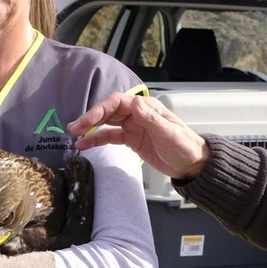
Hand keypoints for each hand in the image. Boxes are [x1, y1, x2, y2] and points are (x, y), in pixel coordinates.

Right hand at [69, 92, 210, 178]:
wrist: (193, 164)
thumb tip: (135, 103)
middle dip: (90, 118)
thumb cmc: (185, 147)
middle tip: (74, 128)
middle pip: (109, 111)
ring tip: (74, 135)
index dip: (100, 109)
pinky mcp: (131, 139)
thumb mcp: (169, 134)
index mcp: (147, 108)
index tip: (87, 120)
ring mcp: (133, 126)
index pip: (118, 102)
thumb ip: (152, 119)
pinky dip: (97, 140)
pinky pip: (110, 137)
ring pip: (107, 123)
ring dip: (90, 128)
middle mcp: (138, 114)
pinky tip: (84, 145)